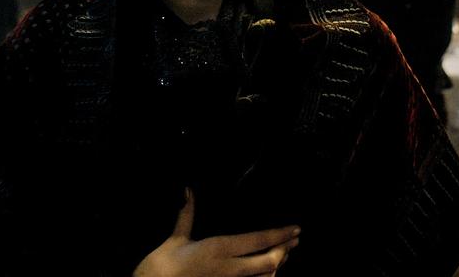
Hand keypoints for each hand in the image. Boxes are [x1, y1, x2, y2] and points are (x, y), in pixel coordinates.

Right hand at [134, 189, 300, 276]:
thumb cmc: (163, 265)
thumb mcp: (176, 237)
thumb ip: (186, 214)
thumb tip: (188, 190)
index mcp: (219, 248)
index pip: (258, 240)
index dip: (280, 234)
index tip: (295, 228)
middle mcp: (229, 268)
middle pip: (269, 261)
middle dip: (285, 250)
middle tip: (295, 240)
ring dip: (278, 265)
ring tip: (286, 253)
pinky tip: (269, 273)